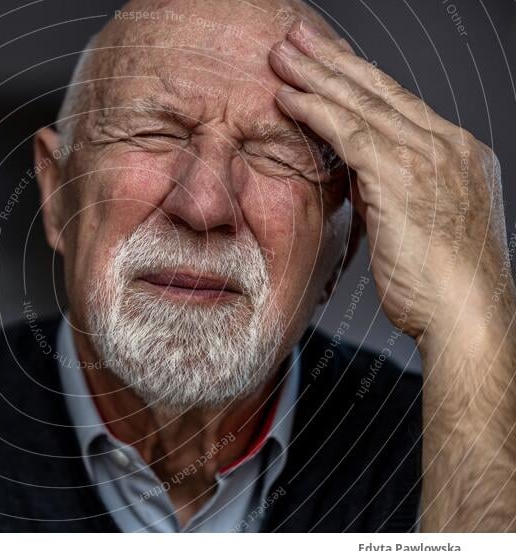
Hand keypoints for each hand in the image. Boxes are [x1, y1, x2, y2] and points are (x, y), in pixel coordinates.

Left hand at [268, 20, 510, 341]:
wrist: (467, 315)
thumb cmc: (443, 285)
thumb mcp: (419, 225)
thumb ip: (391, 193)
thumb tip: (360, 179)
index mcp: (455, 153)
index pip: (398, 103)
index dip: (358, 79)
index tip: (329, 62)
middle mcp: (446, 144)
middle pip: (379, 89)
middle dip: (333, 59)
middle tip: (298, 36)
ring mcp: (427, 156)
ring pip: (362, 102)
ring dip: (317, 75)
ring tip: (282, 54)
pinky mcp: (402, 176)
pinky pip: (350, 133)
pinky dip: (316, 112)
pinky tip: (288, 98)